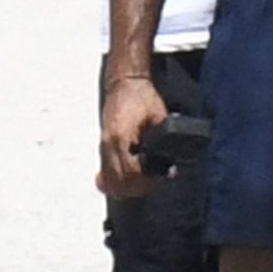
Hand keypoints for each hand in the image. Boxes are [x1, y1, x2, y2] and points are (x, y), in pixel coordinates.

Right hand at [99, 75, 166, 198]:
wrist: (125, 84)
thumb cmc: (141, 96)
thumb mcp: (159, 116)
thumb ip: (162, 140)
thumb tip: (169, 160)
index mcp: (121, 136)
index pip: (131, 172)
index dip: (147, 180)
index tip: (161, 176)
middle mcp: (108, 144)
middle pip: (119, 183)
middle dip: (139, 188)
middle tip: (155, 181)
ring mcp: (103, 147)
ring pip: (110, 182)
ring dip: (127, 187)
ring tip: (145, 181)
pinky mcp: (103, 147)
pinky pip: (105, 174)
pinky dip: (116, 182)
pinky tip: (128, 180)